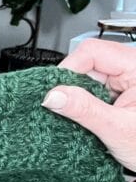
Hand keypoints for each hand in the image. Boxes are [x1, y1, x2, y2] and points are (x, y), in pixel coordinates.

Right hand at [41, 38, 135, 170]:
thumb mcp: (117, 129)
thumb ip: (84, 110)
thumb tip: (53, 96)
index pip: (92, 52)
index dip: (69, 70)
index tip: (55, 93)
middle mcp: (133, 67)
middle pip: (88, 62)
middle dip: (73, 86)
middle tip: (67, 109)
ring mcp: (128, 78)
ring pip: (89, 76)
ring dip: (80, 96)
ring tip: (86, 117)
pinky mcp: (122, 91)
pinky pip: (95, 88)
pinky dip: (86, 103)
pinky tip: (90, 117)